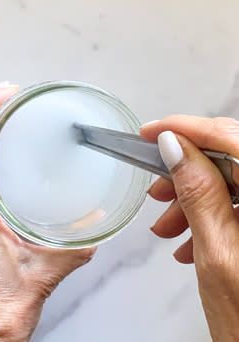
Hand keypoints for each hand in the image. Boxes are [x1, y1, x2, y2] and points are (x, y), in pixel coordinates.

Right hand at [141, 117, 238, 341]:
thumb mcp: (217, 252)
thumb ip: (198, 192)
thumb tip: (175, 147)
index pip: (232, 138)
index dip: (187, 128)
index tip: (151, 133)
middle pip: (235, 158)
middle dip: (188, 170)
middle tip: (157, 189)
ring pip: (237, 183)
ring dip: (196, 199)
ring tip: (169, 227)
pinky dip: (213, 217)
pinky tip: (191, 242)